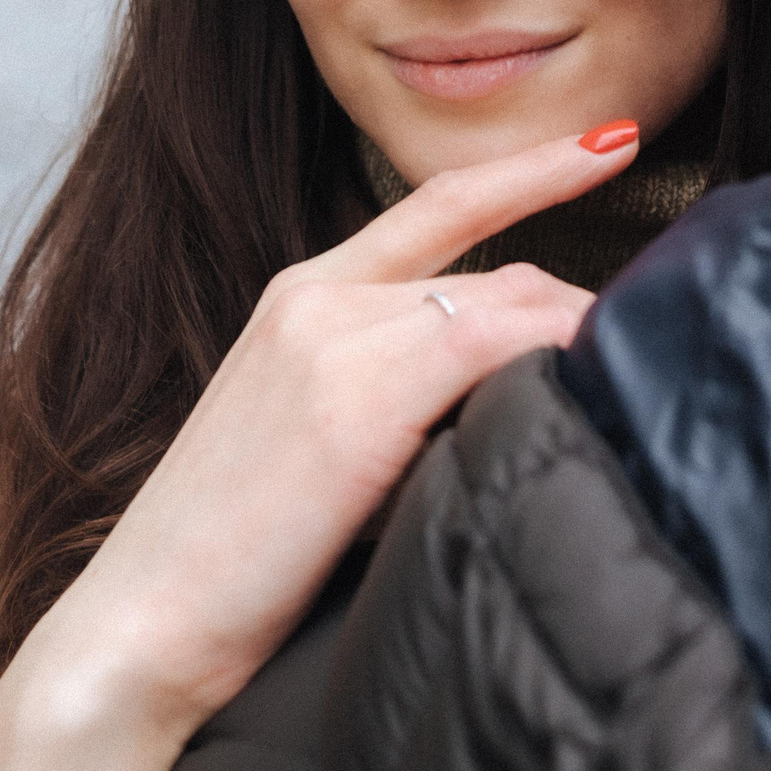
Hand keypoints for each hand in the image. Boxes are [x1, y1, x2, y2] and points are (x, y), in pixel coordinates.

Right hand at [0, 122, 639, 770]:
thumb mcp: (313, 452)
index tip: (612, 138)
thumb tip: (503, 402)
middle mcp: (315, 300)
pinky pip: (494, 343)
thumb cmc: (228, 570)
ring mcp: (333, 341)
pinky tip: (593, 387)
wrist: (137, 632)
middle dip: (576, 312)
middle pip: (497, 272)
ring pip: (509, 301)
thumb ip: (392, 401)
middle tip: (633, 367)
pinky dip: (558, 352)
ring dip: (580, 338)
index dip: (534, 167)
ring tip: (629, 392)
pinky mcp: (355, 400)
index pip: (440, 206)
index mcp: (299, 300)